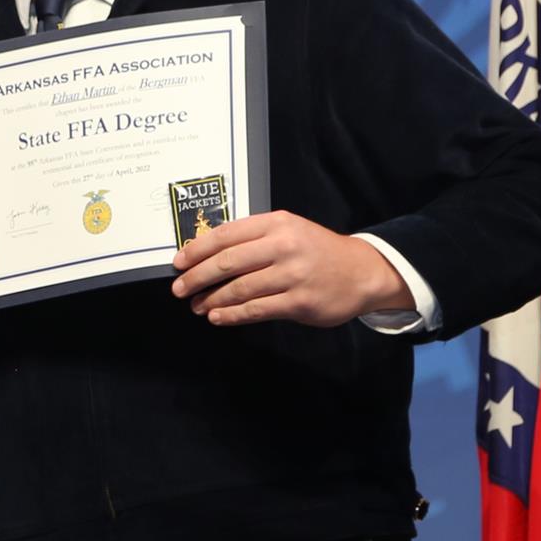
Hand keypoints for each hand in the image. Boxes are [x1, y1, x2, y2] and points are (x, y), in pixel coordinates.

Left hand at [169, 211, 411, 328]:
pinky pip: (257, 309)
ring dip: (212, 299)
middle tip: (179, 289)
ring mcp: (292, 274)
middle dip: (197, 277)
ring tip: (196, 306)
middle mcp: (283, 245)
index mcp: (276, 223)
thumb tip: (207, 253)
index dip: (197, 250)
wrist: (361, 271)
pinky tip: (218, 317)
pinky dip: (232, 315)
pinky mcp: (299, 301)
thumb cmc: (316, 250)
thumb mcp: (288, 230)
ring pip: (239, 288)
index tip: (178, 262)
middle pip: (227, 262)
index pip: (226, 234)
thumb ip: (253, 237)